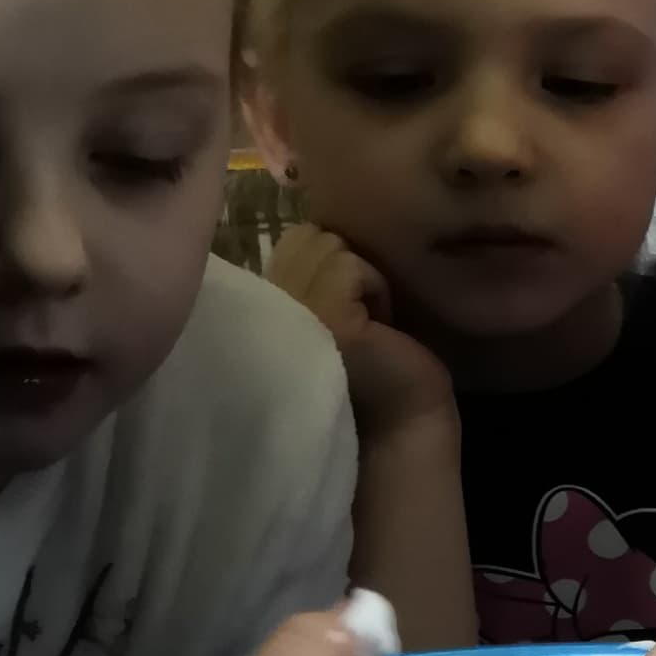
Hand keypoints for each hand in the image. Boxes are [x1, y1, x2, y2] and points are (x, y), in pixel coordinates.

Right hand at [268, 221, 456, 444]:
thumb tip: (317, 230)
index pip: (291, 241)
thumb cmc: (372, 367)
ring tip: (365, 325)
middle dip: (343, 269)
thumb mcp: (329, 308)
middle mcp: (257, 308)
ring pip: (327, 246)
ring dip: (362, 281)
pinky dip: (376, 290)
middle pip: (307, 237)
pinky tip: (378, 330)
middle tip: (356, 319)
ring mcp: (286, 312)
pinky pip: (351, 266)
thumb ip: (306, 275)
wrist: (400, 424)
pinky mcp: (321, 319)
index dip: (327, 263)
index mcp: (256, 304)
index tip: (343, 307)